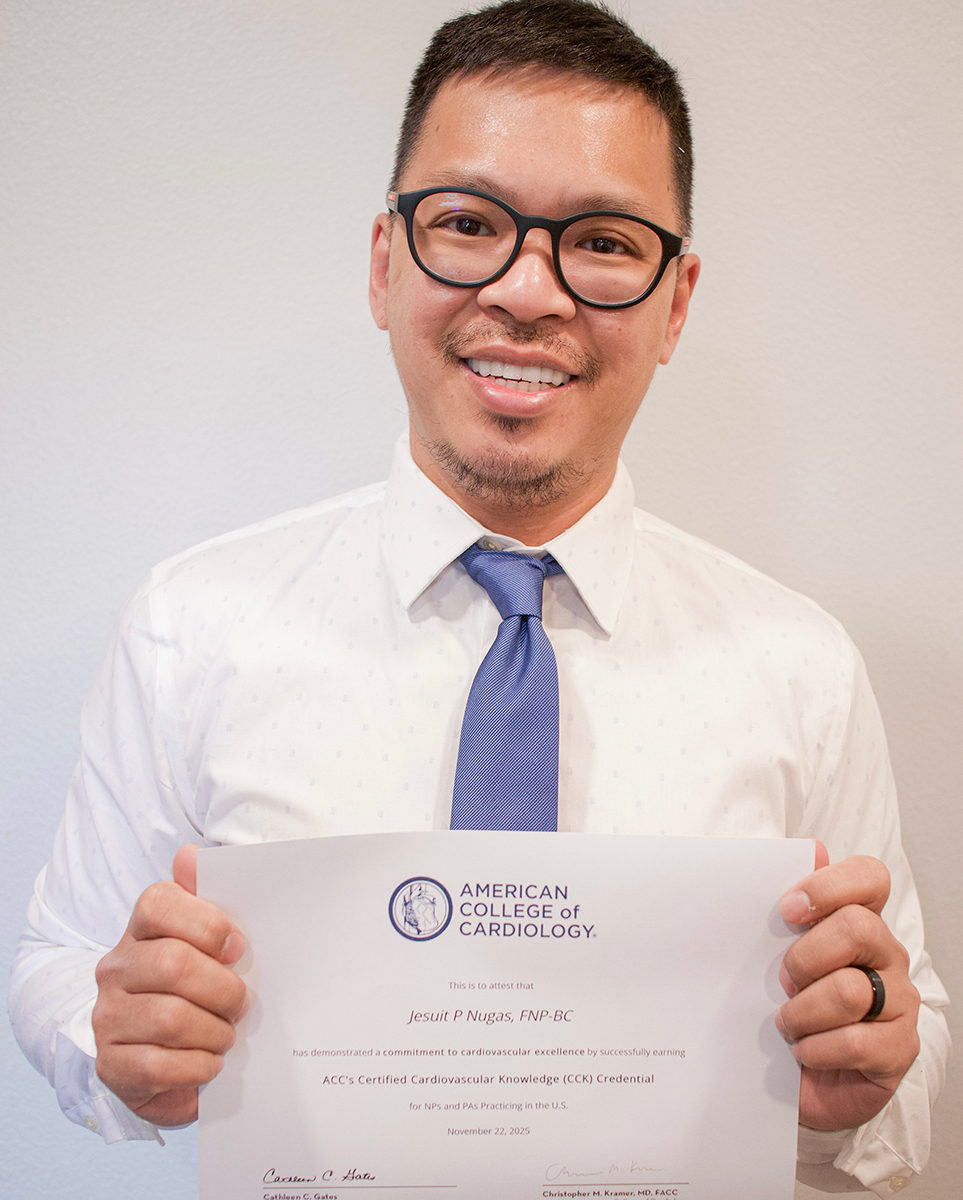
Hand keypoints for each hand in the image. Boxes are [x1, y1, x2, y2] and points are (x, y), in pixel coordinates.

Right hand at [92, 844, 247, 1125]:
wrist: (159, 1054)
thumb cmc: (197, 987)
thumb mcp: (208, 941)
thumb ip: (208, 895)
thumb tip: (191, 854)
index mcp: (141, 928)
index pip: (158, 903)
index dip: (206, 924)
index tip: (238, 948)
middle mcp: (116, 967)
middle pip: (173, 965)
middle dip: (223, 988)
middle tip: (243, 1004)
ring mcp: (107, 1016)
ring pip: (170, 1018)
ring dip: (214, 1032)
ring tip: (227, 1036)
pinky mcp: (110, 1064)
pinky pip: (158, 1066)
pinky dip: (196, 1067)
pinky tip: (209, 1062)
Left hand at [776, 841, 919, 1131]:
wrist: (798, 1077)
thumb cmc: (791, 1003)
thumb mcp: (778, 953)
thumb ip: (793, 907)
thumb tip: (812, 849)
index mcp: (860, 919)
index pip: (870, 878)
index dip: (829, 886)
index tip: (787, 910)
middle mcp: (887, 953)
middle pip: (857, 927)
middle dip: (804, 956)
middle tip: (781, 980)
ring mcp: (899, 1000)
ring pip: (850, 990)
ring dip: (802, 1011)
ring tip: (786, 1023)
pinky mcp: (899, 1048)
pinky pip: (856, 1042)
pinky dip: (816, 1048)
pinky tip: (803, 1051)